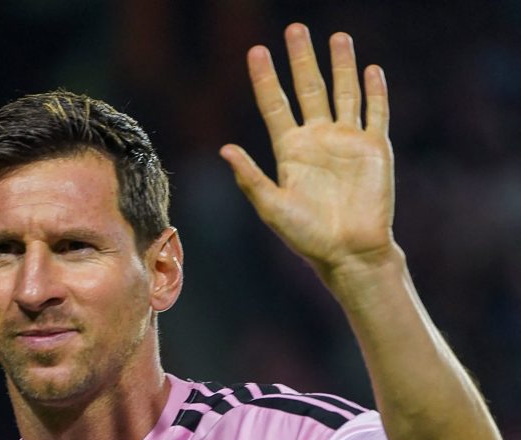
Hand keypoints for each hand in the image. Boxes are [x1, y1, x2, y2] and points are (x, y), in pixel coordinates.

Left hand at [221, 23, 394, 277]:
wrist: (349, 251)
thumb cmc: (306, 236)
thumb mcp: (272, 206)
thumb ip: (250, 177)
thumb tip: (224, 148)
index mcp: (290, 150)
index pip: (274, 104)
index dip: (265, 78)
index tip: (256, 50)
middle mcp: (317, 140)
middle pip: (308, 89)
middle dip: (302, 59)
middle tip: (296, 28)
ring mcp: (347, 141)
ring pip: (343, 93)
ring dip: (341, 65)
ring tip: (337, 37)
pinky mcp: (375, 149)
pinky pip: (376, 113)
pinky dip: (375, 91)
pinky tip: (370, 69)